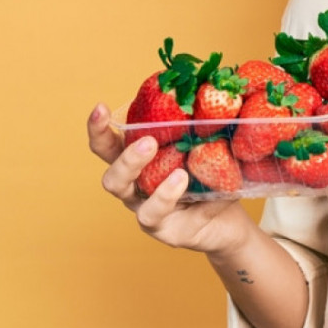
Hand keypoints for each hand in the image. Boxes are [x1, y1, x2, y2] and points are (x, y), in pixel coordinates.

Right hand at [87, 103, 253, 255]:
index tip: (100, 108)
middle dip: (126, 159)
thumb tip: (220, 95)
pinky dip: (174, 198)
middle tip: (148, 143)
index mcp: (139, 166)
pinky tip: (193, 186)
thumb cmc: (211, 180)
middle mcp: (136, 190)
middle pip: (112, 177)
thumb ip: (203, 132)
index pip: (109, 147)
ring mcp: (148, 212)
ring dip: (155, 187)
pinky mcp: (167, 232)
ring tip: (178, 173)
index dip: (99, 130)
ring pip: (133, 201)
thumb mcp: (207, 153)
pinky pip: (160, 216)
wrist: (228, 222)